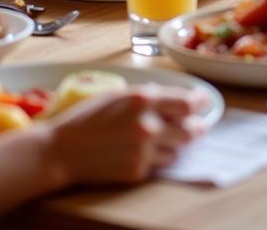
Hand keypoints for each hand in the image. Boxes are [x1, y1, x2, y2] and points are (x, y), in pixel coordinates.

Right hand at [48, 86, 204, 183]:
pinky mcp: (138, 172)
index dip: (200, 102)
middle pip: (190, 129)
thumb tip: (175, 99)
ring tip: (163, 136)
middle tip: (196, 123)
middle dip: (196, 126)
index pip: (188, 103)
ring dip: (176, 142)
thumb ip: (148, 96)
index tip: (203, 101)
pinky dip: (157, 156)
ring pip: (177, 148)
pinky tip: (144, 150)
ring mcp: (144, 152)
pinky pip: (159, 164)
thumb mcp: (119, 95)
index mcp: (144, 100)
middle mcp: (148, 126)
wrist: (62, 151)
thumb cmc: (88, 117)